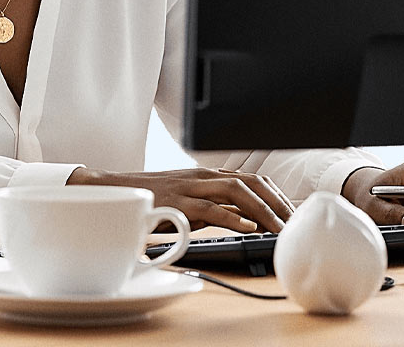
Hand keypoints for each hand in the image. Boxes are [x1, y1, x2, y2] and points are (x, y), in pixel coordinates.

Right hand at [67, 166, 294, 232]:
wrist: (111, 190)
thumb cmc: (150, 199)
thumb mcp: (187, 200)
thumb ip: (213, 206)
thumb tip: (245, 221)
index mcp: (205, 175)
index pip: (251, 179)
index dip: (276, 196)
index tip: (291, 215)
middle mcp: (200, 176)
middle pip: (250, 181)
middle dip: (277, 202)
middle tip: (293, 224)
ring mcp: (188, 187)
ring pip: (236, 190)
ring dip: (262, 210)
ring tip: (278, 228)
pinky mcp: (175, 202)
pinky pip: (209, 207)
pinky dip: (232, 217)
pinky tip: (247, 228)